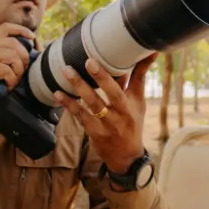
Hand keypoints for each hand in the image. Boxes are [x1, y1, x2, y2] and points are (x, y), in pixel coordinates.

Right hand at [0, 23, 34, 115]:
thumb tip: (19, 54)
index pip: (7, 27)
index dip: (22, 30)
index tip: (32, 38)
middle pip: (15, 44)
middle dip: (24, 58)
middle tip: (23, 70)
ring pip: (13, 57)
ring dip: (18, 71)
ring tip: (14, 80)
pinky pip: (6, 70)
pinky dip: (11, 80)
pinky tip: (8, 86)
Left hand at [53, 53, 158, 173]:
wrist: (126, 156)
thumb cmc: (132, 121)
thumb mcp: (138, 101)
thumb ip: (139, 76)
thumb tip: (150, 52)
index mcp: (130, 107)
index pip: (122, 90)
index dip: (113, 76)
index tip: (101, 59)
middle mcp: (119, 117)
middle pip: (110, 96)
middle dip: (99, 78)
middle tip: (87, 61)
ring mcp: (105, 126)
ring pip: (92, 105)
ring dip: (78, 87)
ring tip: (66, 71)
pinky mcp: (93, 132)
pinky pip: (80, 116)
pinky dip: (68, 104)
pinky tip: (57, 93)